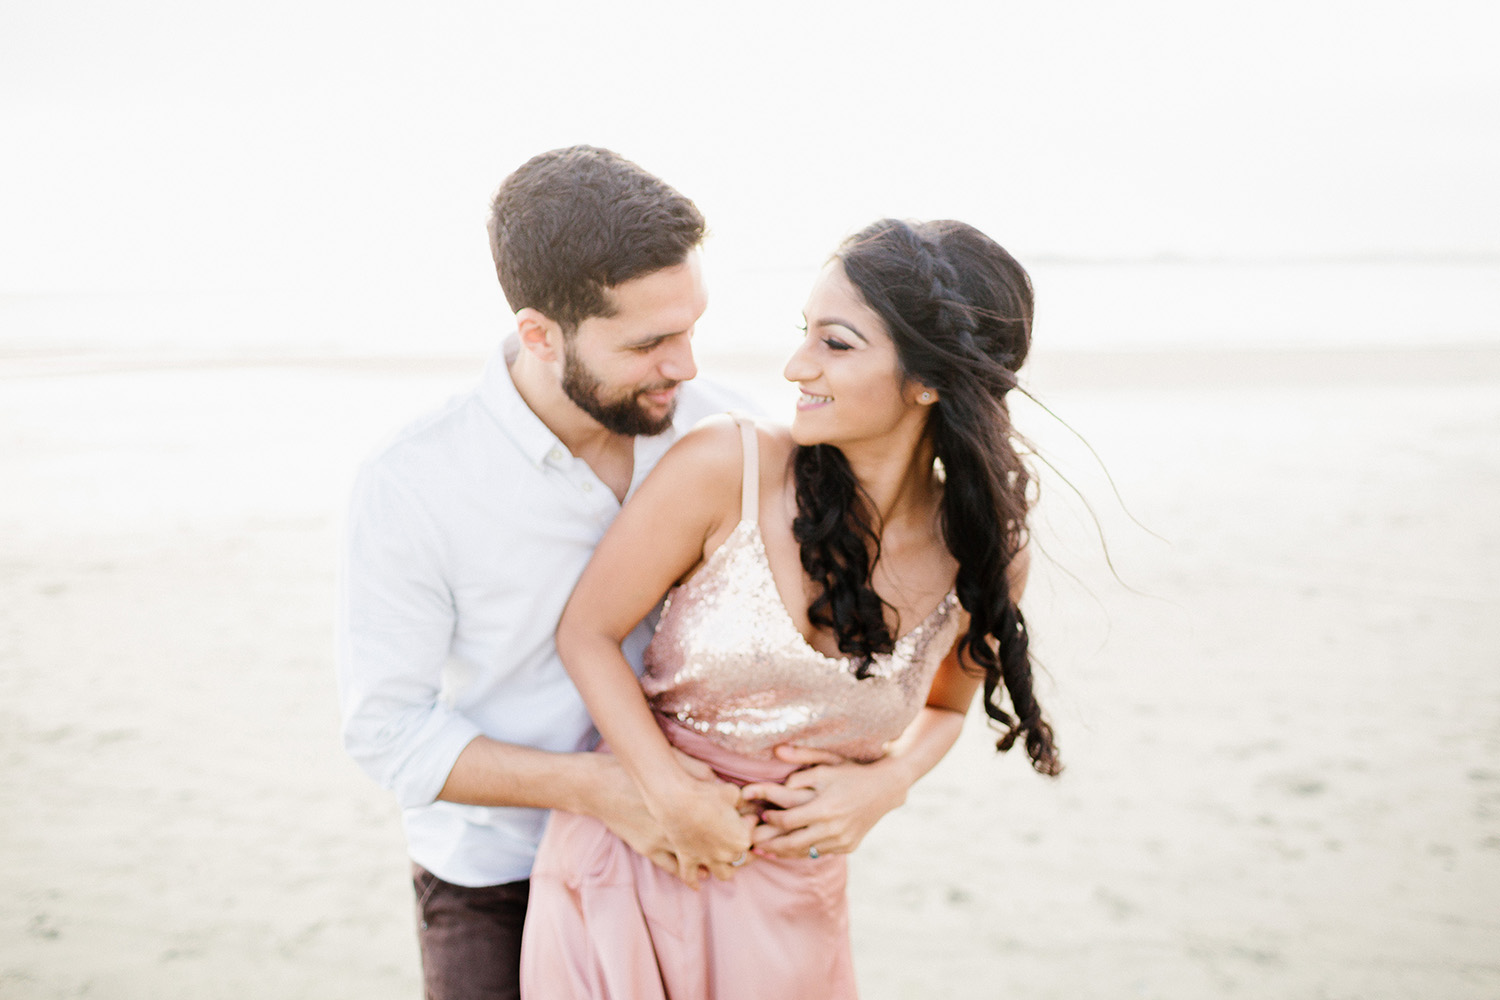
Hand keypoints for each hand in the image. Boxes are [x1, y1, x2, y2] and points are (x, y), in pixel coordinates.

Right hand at [589, 750, 752, 884]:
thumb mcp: (681, 764)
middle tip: (745, 854)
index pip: (732, 823)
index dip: (745, 827)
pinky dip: (690, 874)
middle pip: (721, 849)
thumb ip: (707, 777)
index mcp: (696, 807)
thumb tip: (728, 787)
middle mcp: (685, 829)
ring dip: (716, 867)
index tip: (752, 826)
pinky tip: (699, 876)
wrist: (604, 787)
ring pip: (700, 864)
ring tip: (726, 867)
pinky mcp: (651, 849)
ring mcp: (668, 842)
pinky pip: (675, 868)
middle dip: (735, 852)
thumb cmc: (642, 770)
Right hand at [641, 758, 754, 887]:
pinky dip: (694, 880)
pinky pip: (690, 876)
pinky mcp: (686, 859)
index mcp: (741, 838)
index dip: (749, 822)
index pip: (752, 834)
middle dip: (741, 846)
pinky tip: (698, 882)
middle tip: (737, 834)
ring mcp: (706, 859)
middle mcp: (726, 854)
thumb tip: (746, 805)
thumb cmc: (704, 792)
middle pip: (740, 856)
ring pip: (723, 874)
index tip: (745, 815)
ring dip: (726, 868)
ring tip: (724, 859)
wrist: (675, 798)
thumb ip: (742, 801)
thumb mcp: (731, 792)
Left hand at [741, 745, 913, 859]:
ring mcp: (841, 840)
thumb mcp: (828, 762)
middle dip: (769, 844)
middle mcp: (833, 828)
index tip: (761, 814)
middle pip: (791, 843)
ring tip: (765, 850)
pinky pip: (818, 853)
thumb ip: (802, 758)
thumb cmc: (852, 773)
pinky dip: (801, 852)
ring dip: (782, 852)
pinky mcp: (847, 846)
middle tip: (752, 842)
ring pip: (803, 852)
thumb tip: (776, 750)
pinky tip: (788, 850)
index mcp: (825, 807)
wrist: (885, 789)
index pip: (787, 820)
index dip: (770, 820)